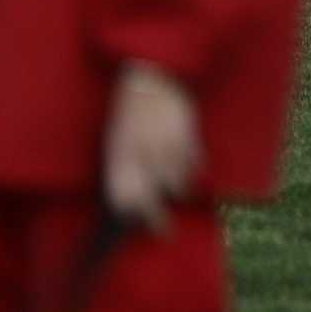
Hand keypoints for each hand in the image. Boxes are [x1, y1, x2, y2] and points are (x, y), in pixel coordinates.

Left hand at [103, 64, 199, 232]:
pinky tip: (189, 171)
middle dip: (157, 220)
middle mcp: (142, 155)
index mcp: (120, 154)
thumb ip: (122, 166)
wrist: (153, 78)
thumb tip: (127, 199)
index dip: (133, 216)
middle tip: (165, 233)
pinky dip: (193, 171)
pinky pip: (194, 165)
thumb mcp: (116, 138)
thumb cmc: (130, 111)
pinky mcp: (188, 138)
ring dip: (178, 191)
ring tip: (178, 193)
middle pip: (152, 198)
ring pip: (177, 184)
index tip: (138, 227)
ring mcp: (166, 147)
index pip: (124, 196)